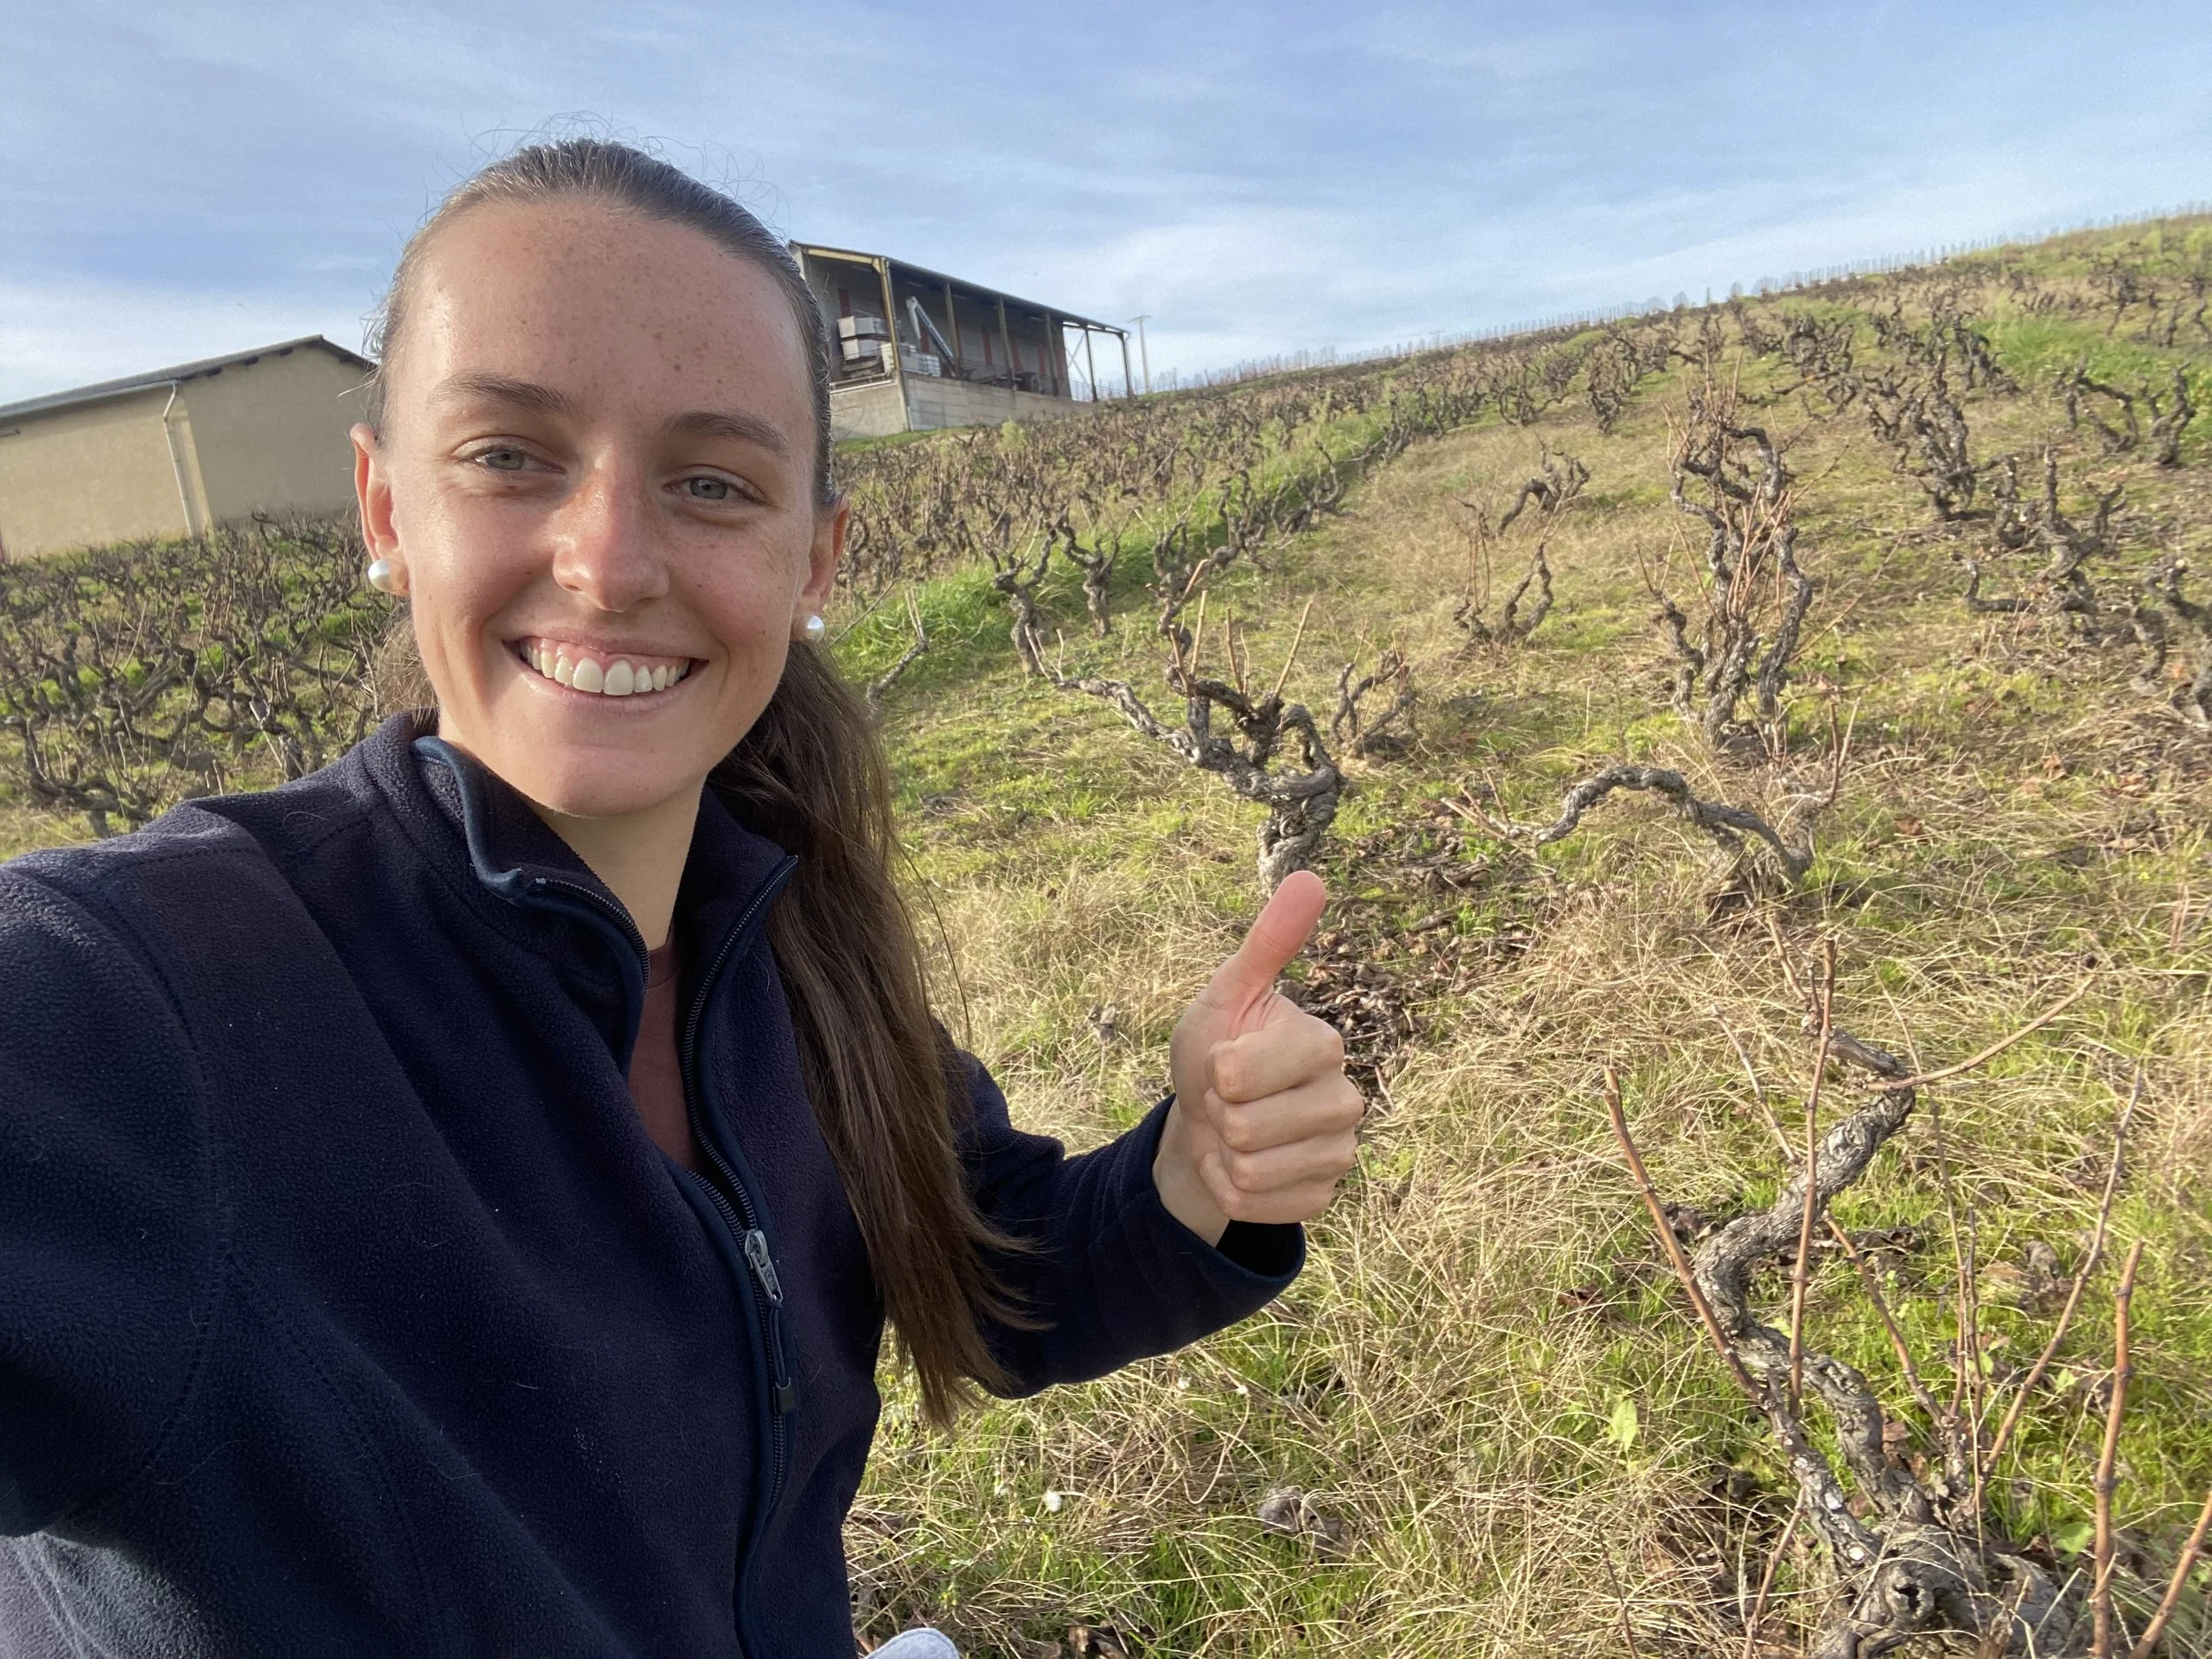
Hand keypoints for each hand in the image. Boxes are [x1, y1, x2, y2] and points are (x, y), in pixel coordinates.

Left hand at [1153, 870, 1363, 1244]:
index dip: (1216, 1070)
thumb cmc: (1217, 1051)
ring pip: (1252, 1170)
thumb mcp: (1227, 995)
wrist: (1206, 1121)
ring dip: (1221, 1155)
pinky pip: (1256, 1206)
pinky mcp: (1322, 1197)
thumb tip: (1310, 877)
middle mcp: (1346, 1098)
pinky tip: (1240, 1168)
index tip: (1222, 1060)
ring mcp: (1339, 1153)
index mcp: (1323, 1043)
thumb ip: (1267, 943)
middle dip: (1217, 1116)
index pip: (1244, 1072)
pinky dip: (1230, 1190)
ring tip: (1233, 1134)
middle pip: (1247, 1128)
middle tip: (1228, 1101)